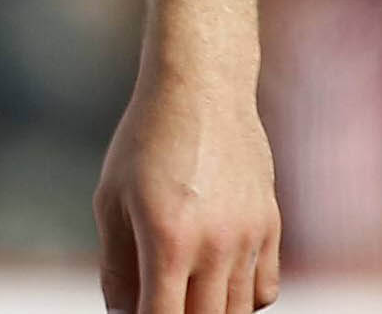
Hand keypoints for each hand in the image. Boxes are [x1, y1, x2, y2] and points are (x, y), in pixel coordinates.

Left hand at [95, 73, 281, 311]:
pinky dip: (241, 300)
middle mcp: (216, 243)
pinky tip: (215, 284)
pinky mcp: (270, 226)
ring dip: (208, 311)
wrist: (201, 90)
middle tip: (159, 298)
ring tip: (183, 291)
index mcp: (168, 238)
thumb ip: (116, 265)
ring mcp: (249, 236)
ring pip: (236, 311)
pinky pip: (264, 288)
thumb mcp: (111, 199)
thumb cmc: (145, 141)